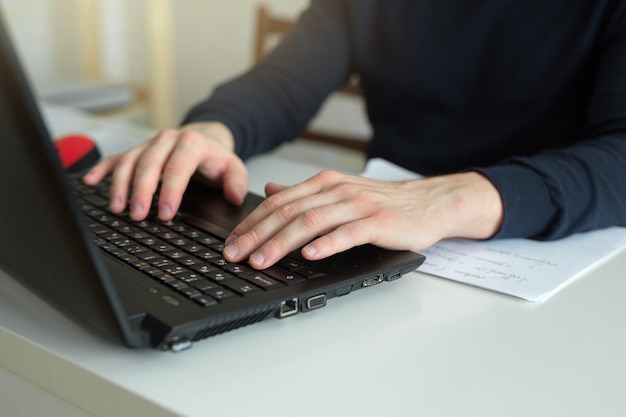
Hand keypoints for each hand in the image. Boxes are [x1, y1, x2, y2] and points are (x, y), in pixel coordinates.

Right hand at [83, 122, 246, 220]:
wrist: (205, 138)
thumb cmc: (216, 158)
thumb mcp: (234, 167)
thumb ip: (237, 182)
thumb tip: (235, 197)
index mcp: (192, 143)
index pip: (177, 168)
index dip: (170, 192)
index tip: (165, 214)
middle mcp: (167, 140)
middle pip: (149, 165)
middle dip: (141, 191)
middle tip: (138, 216)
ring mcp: (149, 145)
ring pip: (129, 161)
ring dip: (120, 185)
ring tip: (116, 208)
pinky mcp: (137, 150)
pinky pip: (116, 158)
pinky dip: (101, 168)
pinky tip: (89, 180)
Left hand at [223, 170, 503, 268]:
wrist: (430, 203)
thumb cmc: (384, 204)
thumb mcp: (339, 194)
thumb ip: (304, 194)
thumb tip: (270, 191)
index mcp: (324, 184)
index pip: (278, 202)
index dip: (251, 223)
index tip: (231, 243)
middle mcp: (337, 191)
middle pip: (288, 212)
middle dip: (257, 235)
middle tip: (234, 255)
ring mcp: (358, 205)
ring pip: (312, 221)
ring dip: (282, 242)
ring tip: (261, 261)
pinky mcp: (379, 222)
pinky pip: (348, 233)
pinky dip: (327, 244)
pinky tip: (309, 255)